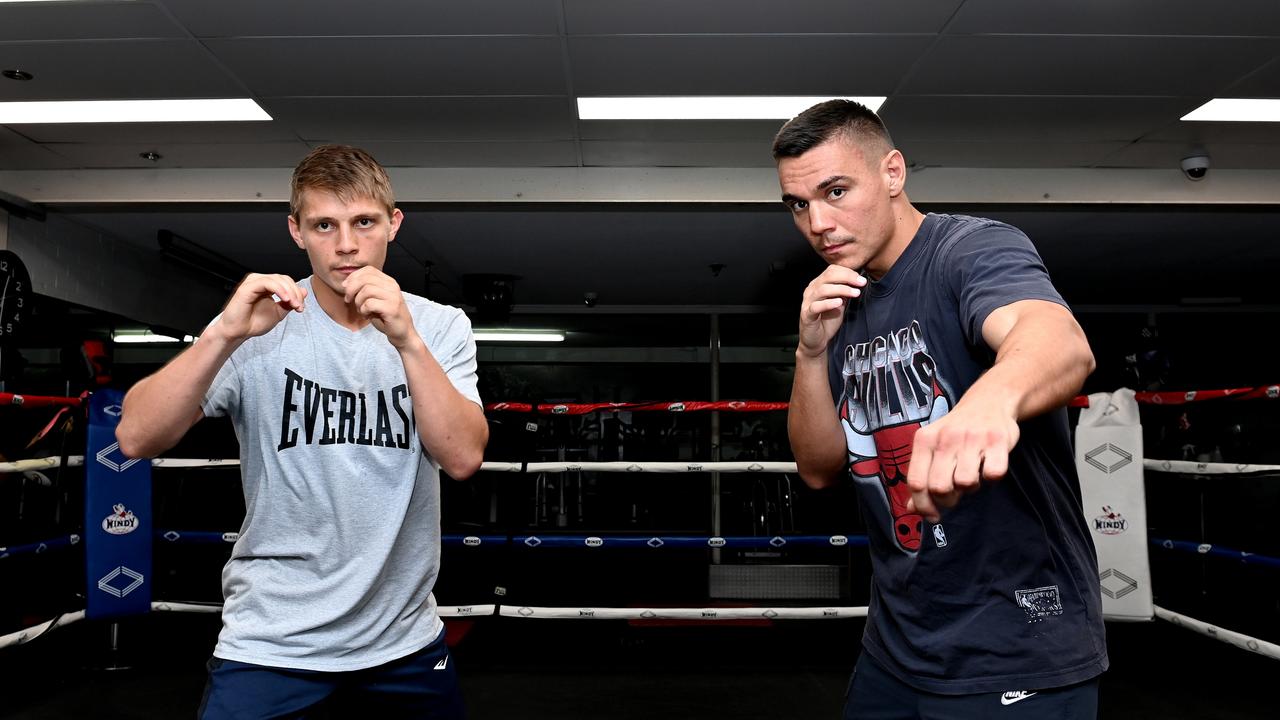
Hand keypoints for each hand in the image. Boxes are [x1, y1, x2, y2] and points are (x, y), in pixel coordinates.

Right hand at [216, 273, 305, 340]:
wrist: (238, 332)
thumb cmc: (253, 322)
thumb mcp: (278, 312)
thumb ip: (290, 302)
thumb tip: (304, 291)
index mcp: (267, 286)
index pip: (286, 282)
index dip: (296, 293)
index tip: (301, 308)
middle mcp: (260, 281)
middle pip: (284, 279)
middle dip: (295, 293)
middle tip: (299, 307)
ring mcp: (253, 282)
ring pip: (277, 279)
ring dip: (289, 292)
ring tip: (293, 304)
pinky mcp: (248, 287)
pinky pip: (267, 283)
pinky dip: (279, 290)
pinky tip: (285, 299)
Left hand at [342, 267, 415, 347]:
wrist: (403, 333)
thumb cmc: (386, 317)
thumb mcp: (375, 299)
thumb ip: (365, 289)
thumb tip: (346, 283)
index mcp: (389, 282)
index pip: (368, 270)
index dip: (354, 276)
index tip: (346, 287)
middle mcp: (392, 286)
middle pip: (365, 279)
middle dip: (351, 289)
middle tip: (348, 300)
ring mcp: (393, 297)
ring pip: (366, 291)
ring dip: (358, 302)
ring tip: (361, 310)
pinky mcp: (391, 308)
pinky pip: (369, 304)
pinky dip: (363, 310)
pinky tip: (367, 316)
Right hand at [798, 265, 865, 358]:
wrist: (817, 341)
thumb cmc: (827, 321)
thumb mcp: (839, 302)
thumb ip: (844, 291)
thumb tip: (858, 280)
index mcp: (818, 285)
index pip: (831, 270)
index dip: (847, 272)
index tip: (861, 279)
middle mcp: (811, 291)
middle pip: (827, 276)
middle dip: (847, 278)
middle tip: (861, 283)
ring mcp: (807, 302)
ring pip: (823, 289)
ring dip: (842, 289)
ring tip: (855, 293)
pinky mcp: (806, 315)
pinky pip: (816, 306)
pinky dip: (828, 303)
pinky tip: (839, 302)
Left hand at [905, 397, 1018, 522]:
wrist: (988, 401)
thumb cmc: (957, 432)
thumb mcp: (933, 448)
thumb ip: (922, 477)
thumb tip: (912, 509)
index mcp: (924, 440)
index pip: (916, 482)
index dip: (923, 506)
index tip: (932, 516)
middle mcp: (945, 437)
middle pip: (939, 487)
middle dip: (948, 499)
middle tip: (955, 493)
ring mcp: (972, 438)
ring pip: (965, 483)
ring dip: (970, 487)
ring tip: (972, 473)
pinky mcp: (997, 440)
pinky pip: (993, 474)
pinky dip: (992, 477)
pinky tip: (988, 466)